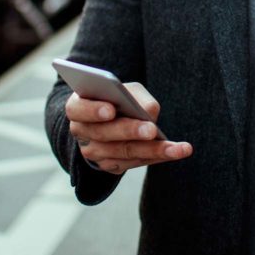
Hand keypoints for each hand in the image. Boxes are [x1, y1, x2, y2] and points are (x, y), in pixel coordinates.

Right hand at [65, 82, 192, 174]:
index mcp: (77, 107)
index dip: (94, 110)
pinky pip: (134, 163)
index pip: (79, 109)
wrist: (109, 119)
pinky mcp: (109, 166)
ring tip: (177, 148)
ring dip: (152, 150)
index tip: (111, 110)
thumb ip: (135, 96)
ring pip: (122, 153)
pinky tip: (177, 152)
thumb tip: (150, 114)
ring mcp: (93, 153)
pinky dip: (156, 157)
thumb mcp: (125, 89)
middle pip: (104, 134)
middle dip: (130, 131)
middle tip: (151, 130)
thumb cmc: (117, 97)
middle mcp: (81, 132)